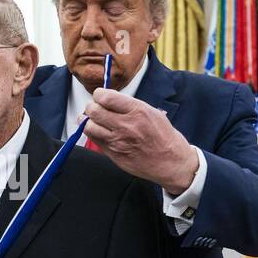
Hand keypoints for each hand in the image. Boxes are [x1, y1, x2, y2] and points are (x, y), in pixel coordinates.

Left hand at [82, 90, 197, 195]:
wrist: (171, 162)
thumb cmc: (163, 136)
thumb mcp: (152, 112)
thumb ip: (130, 106)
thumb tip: (109, 99)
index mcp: (138, 111)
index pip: (106, 97)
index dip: (99, 94)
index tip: (100, 96)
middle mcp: (126, 125)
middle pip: (94, 111)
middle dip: (91, 106)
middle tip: (94, 107)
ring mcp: (118, 141)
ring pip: (89, 126)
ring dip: (87, 121)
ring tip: (91, 119)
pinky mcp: (113, 154)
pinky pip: (94, 140)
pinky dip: (92, 133)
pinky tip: (97, 131)